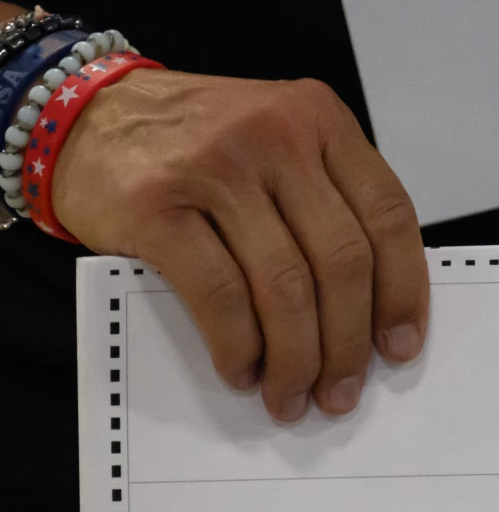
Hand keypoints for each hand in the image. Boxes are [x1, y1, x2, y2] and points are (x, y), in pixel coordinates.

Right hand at [54, 70, 428, 420]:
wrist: (81, 115)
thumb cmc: (194, 143)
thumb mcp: (278, 143)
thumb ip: (327, 199)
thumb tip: (372, 309)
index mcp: (320, 119)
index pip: (388, 215)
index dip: (404, 290)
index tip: (401, 345)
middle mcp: (276, 134)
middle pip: (342, 260)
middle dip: (349, 342)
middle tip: (343, 391)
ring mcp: (216, 168)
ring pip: (286, 286)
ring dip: (296, 358)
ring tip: (292, 396)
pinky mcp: (157, 206)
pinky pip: (220, 295)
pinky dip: (239, 346)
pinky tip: (242, 371)